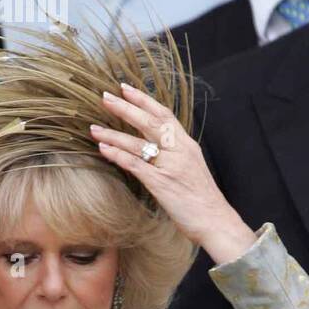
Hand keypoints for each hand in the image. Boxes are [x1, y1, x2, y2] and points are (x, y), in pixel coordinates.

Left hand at [90, 82, 255, 265]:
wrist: (214, 219)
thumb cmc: (200, 199)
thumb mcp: (190, 169)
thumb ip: (174, 156)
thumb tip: (155, 149)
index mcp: (187, 144)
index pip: (164, 114)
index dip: (144, 100)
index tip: (126, 88)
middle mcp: (180, 150)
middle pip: (150, 121)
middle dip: (126, 108)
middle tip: (105, 97)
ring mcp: (171, 165)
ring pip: (139, 142)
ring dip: (114, 134)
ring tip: (94, 127)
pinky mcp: (162, 183)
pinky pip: (136, 165)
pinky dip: (119, 155)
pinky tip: (104, 149)